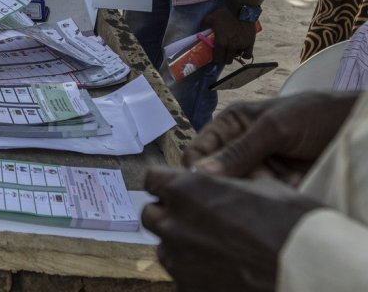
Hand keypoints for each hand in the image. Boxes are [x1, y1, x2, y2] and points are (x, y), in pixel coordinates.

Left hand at [142, 167, 321, 291]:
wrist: (309, 273)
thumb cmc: (291, 225)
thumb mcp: (263, 187)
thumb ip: (228, 185)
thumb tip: (227, 184)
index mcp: (186, 190)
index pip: (152, 180)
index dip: (165, 184)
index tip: (178, 189)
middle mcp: (173, 223)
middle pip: (152, 215)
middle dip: (169, 214)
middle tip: (197, 220)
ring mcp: (179, 260)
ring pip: (165, 248)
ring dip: (181, 246)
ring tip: (215, 250)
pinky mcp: (188, 289)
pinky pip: (182, 278)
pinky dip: (196, 275)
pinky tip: (222, 274)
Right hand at [182, 91, 357, 182]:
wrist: (358, 129)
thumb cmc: (316, 115)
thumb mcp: (275, 127)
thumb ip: (239, 151)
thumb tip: (201, 173)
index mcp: (230, 126)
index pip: (197, 152)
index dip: (196, 170)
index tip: (204, 188)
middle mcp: (239, 149)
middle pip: (219, 177)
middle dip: (239, 181)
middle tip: (264, 180)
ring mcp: (260, 169)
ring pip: (242, 191)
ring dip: (261, 191)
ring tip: (286, 180)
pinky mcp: (278, 187)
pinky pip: (264, 200)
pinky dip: (275, 199)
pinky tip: (293, 186)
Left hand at [202, 6, 255, 63]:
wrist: (242, 8)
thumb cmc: (225, 13)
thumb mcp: (210, 18)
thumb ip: (204, 27)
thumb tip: (199, 34)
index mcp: (221, 42)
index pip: (218, 58)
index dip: (216, 59)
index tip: (215, 56)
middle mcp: (231, 46)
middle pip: (227, 60)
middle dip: (224, 58)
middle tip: (223, 53)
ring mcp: (242, 45)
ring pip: (237, 57)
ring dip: (233, 54)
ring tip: (232, 49)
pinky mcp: (250, 43)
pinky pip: (248, 55)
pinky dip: (244, 54)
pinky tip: (241, 50)